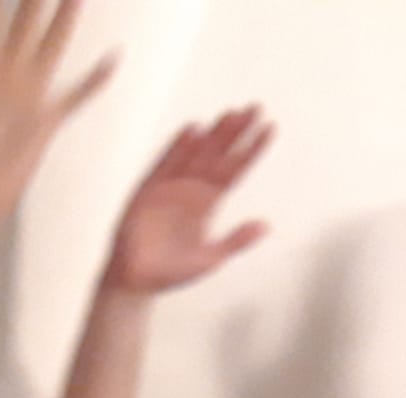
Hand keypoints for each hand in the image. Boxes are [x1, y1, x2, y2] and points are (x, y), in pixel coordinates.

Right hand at [104, 107, 273, 293]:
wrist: (136, 281)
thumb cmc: (171, 271)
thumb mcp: (211, 258)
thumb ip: (236, 240)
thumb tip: (266, 225)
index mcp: (208, 202)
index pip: (235, 170)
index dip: (252, 150)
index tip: (269, 128)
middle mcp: (192, 189)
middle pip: (218, 154)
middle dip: (236, 132)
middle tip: (255, 108)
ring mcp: (171, 186)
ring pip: (196, 154)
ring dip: (213, 134)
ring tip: (231, 114)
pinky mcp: (149, 190)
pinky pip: (165, 164)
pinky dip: (178, 148)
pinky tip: (193, 131)